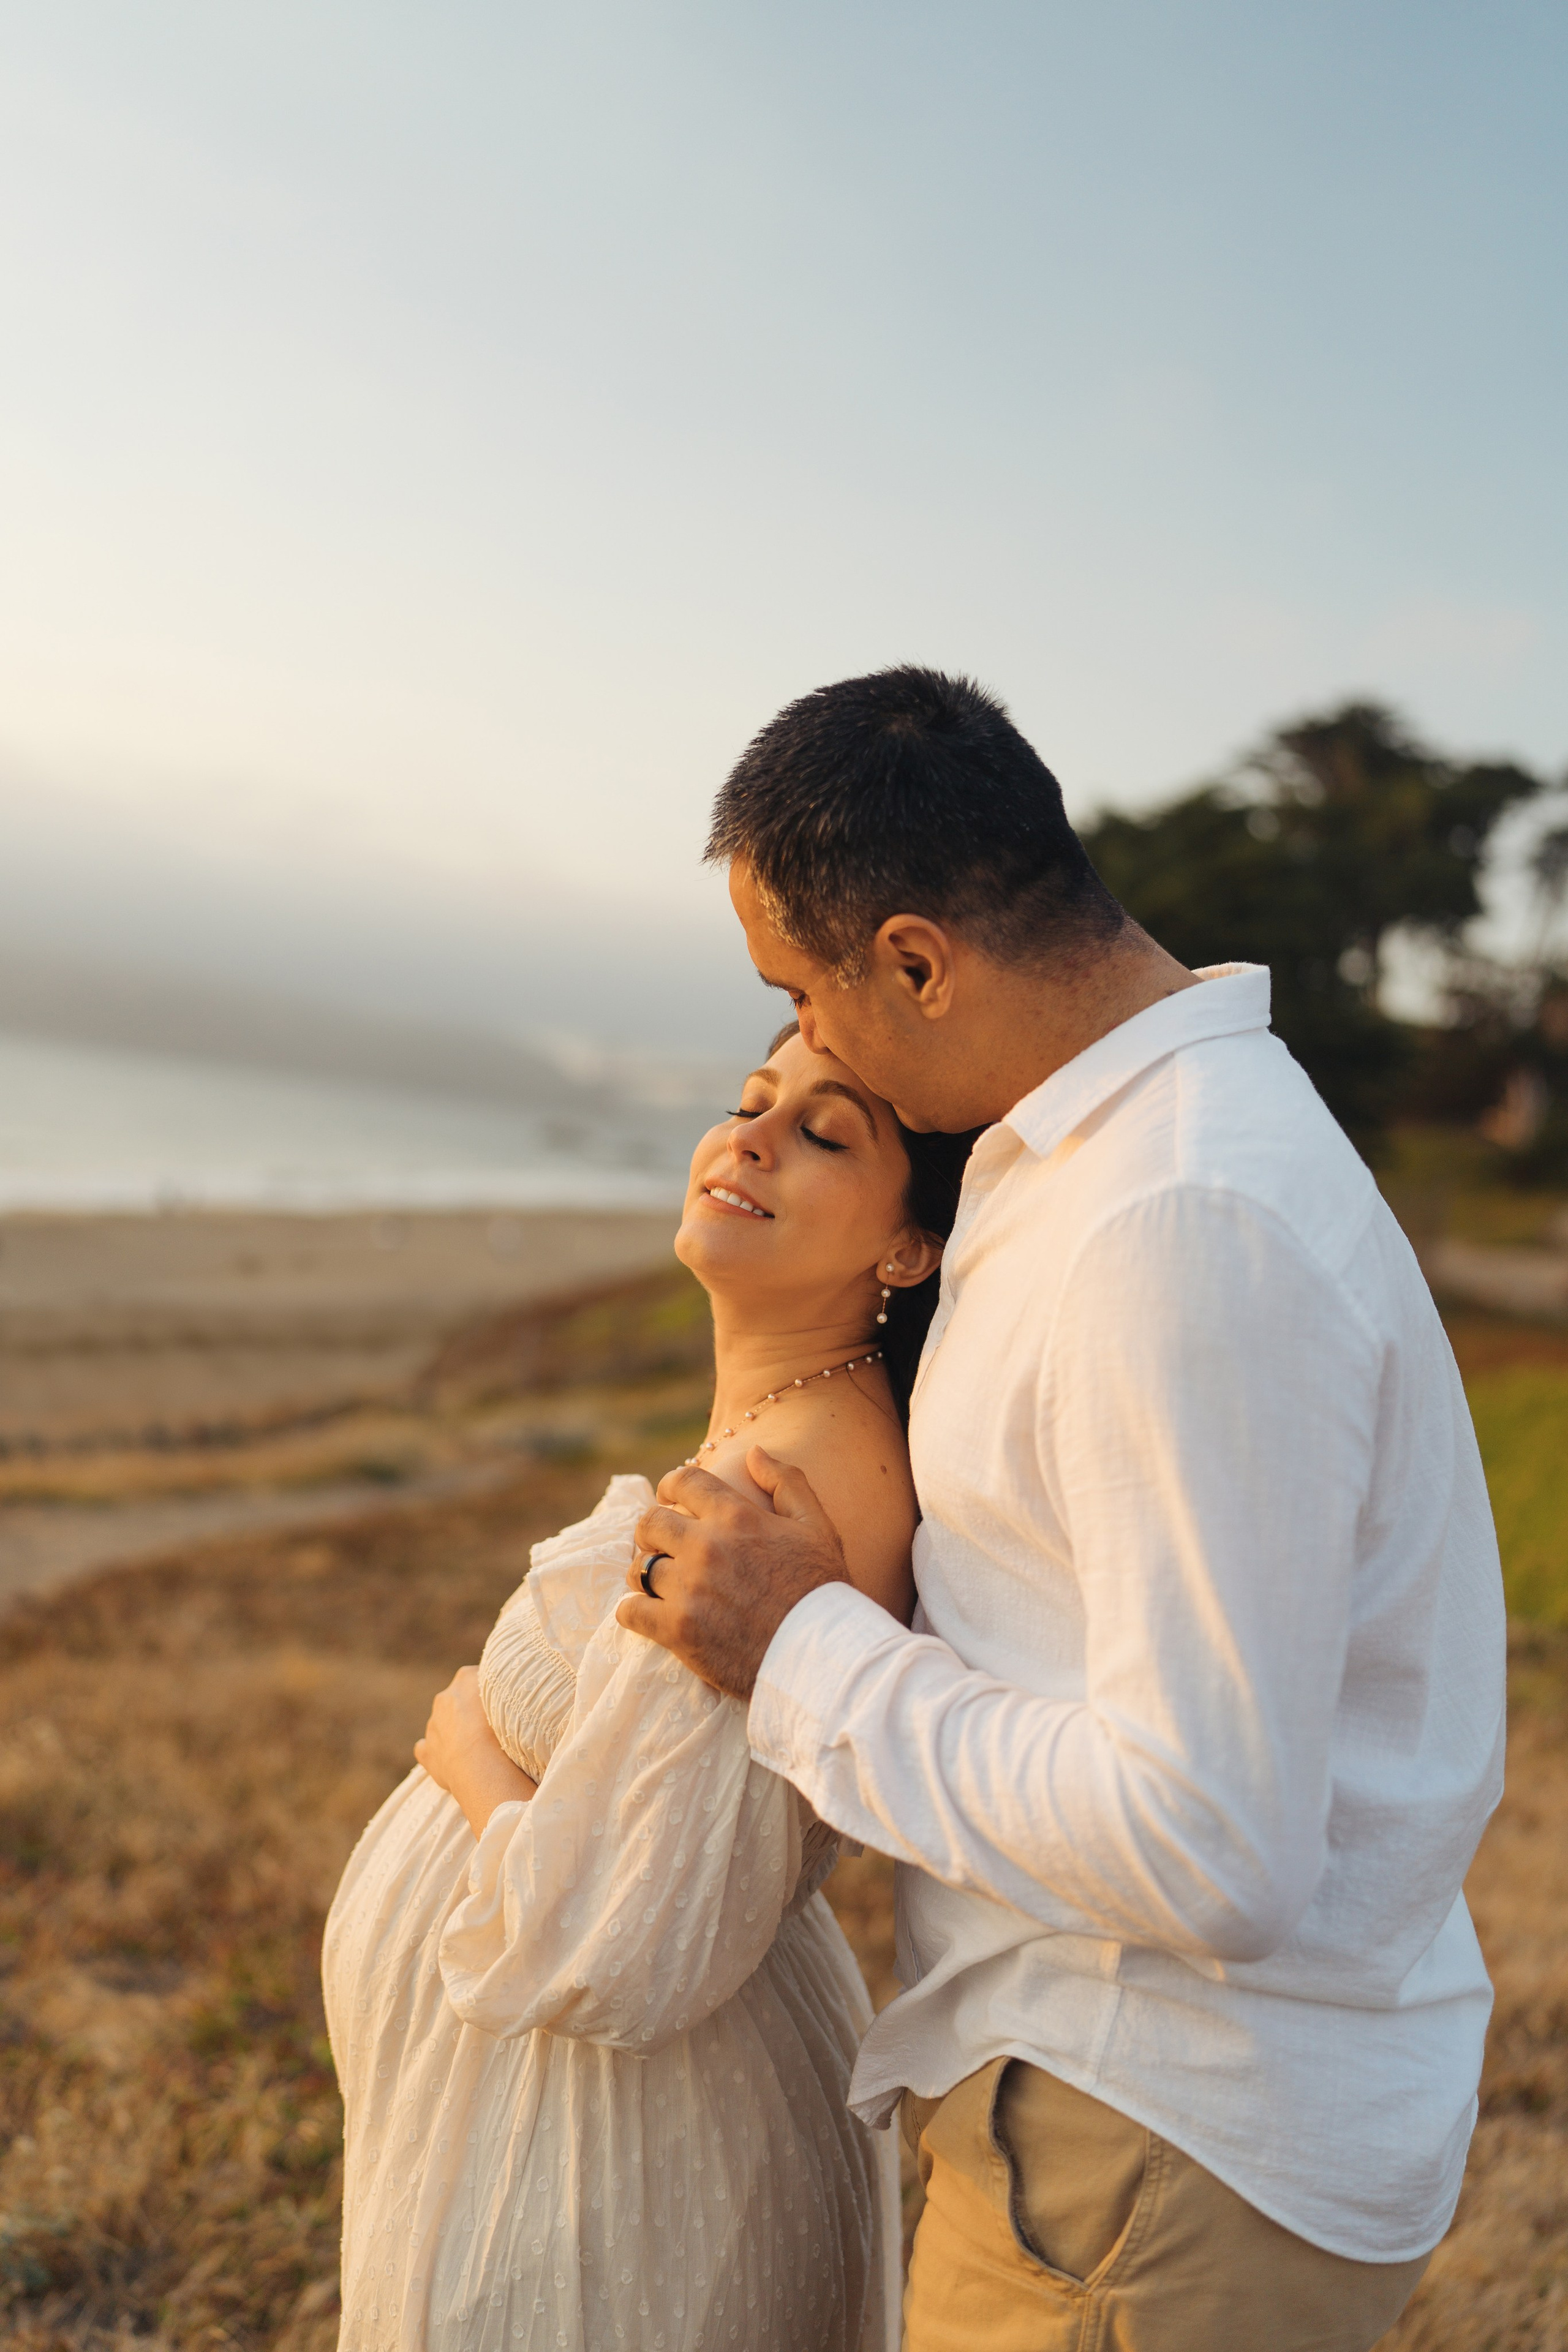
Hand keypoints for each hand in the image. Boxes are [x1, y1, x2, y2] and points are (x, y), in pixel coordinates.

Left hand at [415, 1666, 536, 1837]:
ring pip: (444, 1724)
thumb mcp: (514, 1696)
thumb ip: (506, 1689)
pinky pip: (427, 1749)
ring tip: (477, 1749)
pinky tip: (451, 1761)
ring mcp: (433, 1725)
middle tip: (491, 1728)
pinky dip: (437, 1753)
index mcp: (465, 1678)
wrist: (482, 1764)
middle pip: (459, 1700)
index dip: (491, 1692)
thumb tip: (512, 1688)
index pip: (479, 1678)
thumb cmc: (504, 1728)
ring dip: (456, 1733)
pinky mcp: (426, 1751)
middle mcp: (444, 1697)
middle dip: (470, 1711)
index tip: (503, 1705)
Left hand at [617, 1449, 849, 1696]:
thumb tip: (754, 1452)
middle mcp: (706, 1547)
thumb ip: (786, 1481)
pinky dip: (633, 1611)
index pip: (683, 1482)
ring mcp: (689, 1590)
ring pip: (638, 1569)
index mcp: (737, 1517)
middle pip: (649, 1523)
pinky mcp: (678, 1630)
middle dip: (651, 1531)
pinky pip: (630, 1611)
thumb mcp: (817, 1525)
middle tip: (660, 1544)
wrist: (824, 1656)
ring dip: (644, 1573)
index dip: (670, 1485)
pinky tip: (646, 1613)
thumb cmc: (823, 1590)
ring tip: (656, 1582)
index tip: (669, 1497)